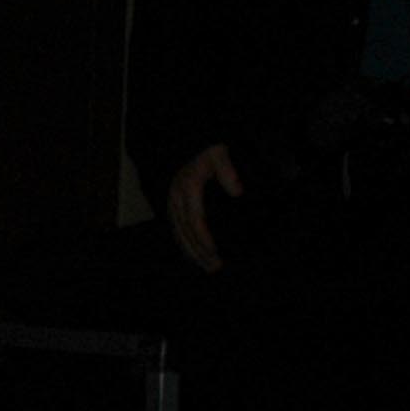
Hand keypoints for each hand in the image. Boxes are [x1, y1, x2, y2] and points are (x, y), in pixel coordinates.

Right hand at [164, 143, 241, 272]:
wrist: (185, 143)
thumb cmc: (206, 150)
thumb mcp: (218, 153)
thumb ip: (227, 170)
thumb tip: (237, 191)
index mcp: (188, 187)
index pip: (195, 218)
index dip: (203, 236)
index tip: (215, 250)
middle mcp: (177, 198)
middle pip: (186, 231)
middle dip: (199, 251)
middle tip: (215, 266)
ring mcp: (172, 203)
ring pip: (180, 233)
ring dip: (193, 252)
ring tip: (209, 267)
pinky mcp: (173, 206)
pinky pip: (177, 230)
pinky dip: (185, 245)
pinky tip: (195, 257)